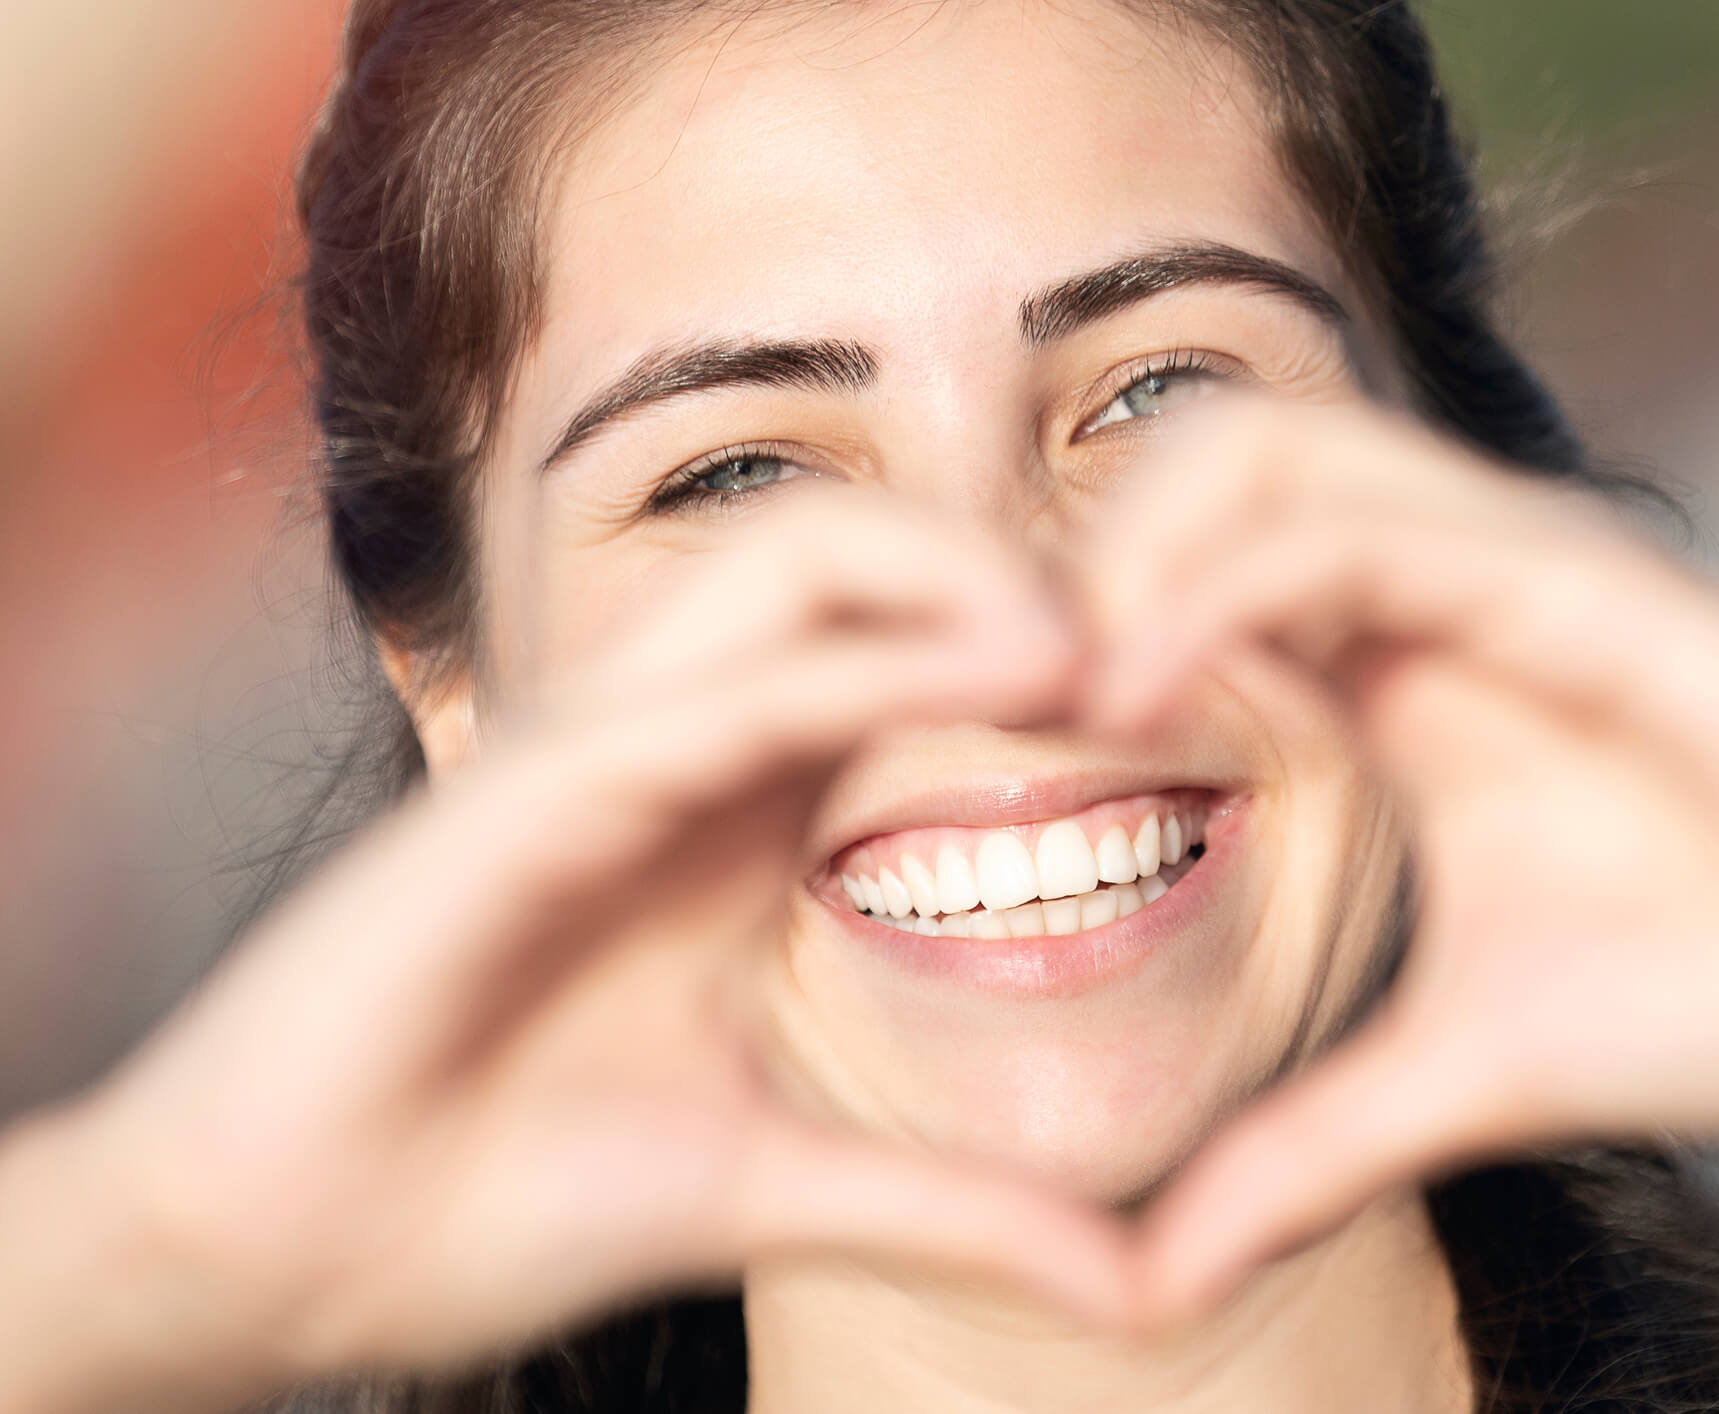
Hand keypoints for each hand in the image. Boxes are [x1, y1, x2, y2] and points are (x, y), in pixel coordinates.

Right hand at [0, 490, 1130, 1411]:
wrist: (281, 1255)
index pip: (909, 654)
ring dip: (956, 576)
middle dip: (1018, 571)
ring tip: (1099, 644)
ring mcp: (603, 749)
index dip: (1054, 656)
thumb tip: (1138, 1290)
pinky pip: (721, 685)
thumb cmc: (494, 1198)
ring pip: (793, 563)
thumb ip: (955, 1213)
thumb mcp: (775, 1189)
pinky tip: (993, 675)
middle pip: (865, 560)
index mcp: (741, 813)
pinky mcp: (528, 788)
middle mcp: (682, 748)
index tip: (1195, 711)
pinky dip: (863, 662)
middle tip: (1167, 648)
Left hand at [1076, 392, 1718, 1318]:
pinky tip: (1149, 689)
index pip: (1189, 568)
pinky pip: (1380, 527)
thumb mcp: (1466, 1076)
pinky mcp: (1594, 585)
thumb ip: (1308, 1151)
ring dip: (1133, 548)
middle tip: (984, 697)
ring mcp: (1512, 572)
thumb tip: (1152, 1277)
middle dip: (1073, 557)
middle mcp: (1439, 595)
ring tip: (1058, 689)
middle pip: (1204, 470)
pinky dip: (1235, 584)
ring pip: (1276, 454)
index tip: (965, 743)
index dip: (1061, 628)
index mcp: (1392, 676)